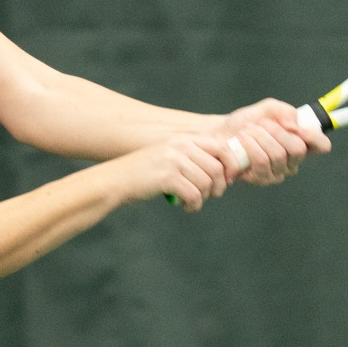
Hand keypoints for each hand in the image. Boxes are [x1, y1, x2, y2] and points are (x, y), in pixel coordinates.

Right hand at [114, 133, 238, 211]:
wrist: (116, 180)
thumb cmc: (145, 174)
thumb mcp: (170, 158)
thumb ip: (194, 160)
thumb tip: (225, 173)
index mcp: (184, 139)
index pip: (221, 146)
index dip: (231, 164)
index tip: (229, 179)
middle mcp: (181, 146)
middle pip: (216, 168)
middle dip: (219, 186)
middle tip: (211, 196)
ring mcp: (174, 160)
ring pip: (206, 183)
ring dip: (204, 198)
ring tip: (193, 202)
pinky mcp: (168, 177)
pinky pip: (194, 194)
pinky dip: (194, 205)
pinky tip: (186, 207)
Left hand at [219, 98, 330, 185]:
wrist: (222, 134)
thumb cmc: (247, 122)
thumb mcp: (267, 109)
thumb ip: (285, 112)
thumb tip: (294, 126)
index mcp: (300, 143)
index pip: (321, 145)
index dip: (314, 137)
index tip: (298, 127)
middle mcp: (292, 161)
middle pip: (297, 149)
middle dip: (276, 132)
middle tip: (260, 124)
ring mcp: (278, 172)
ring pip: (278, 156)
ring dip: (260, 137)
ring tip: (247, 130)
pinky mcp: (261, 179)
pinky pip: (261, 163)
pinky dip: (250, 146)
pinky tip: (242, 140)